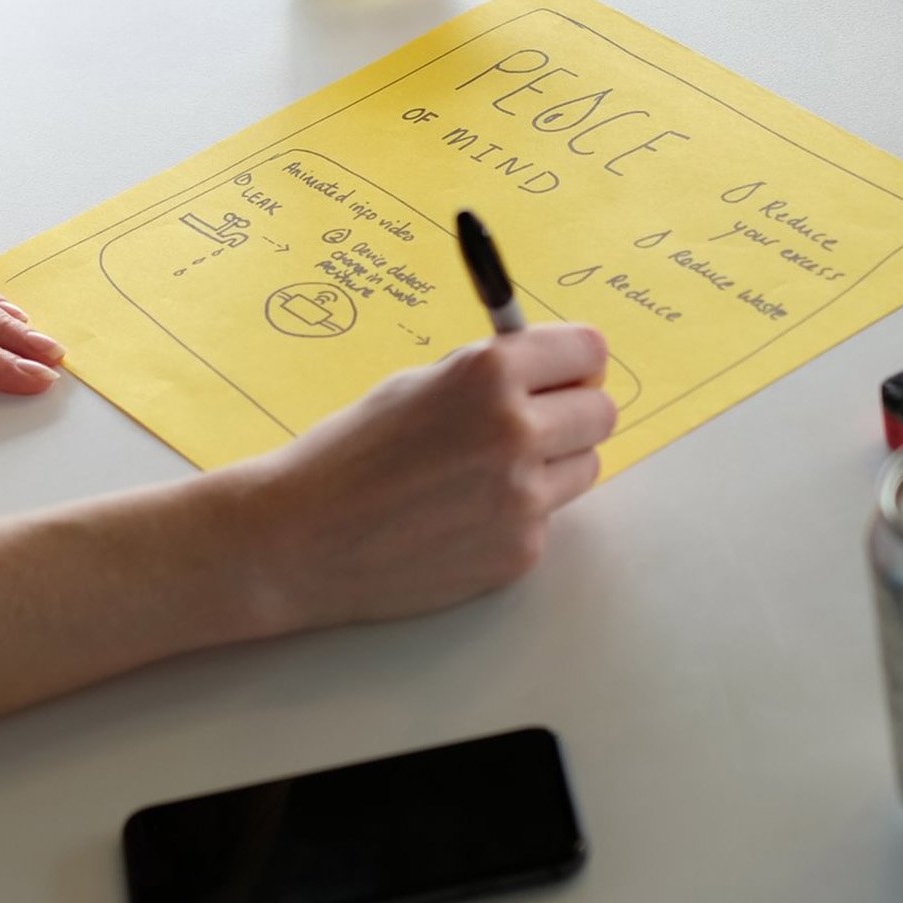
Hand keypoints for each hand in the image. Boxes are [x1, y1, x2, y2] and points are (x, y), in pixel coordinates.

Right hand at [218, 324, 614, 635]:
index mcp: (489, 374)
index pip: (588, 351)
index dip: (572, 361)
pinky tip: (461, 517)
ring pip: (584, 468)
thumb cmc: (346, 455)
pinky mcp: (519, 552)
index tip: (562, 371)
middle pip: (601, 412)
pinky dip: (516, 515)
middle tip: (531, 421)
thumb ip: (486, 374)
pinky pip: (546, 519)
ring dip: (551, 465)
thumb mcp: (415, 385)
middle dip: (570, 412)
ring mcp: (522, 499)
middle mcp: (515, 432)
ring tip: (485, 473)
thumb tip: (546, 371)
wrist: (300, 539)